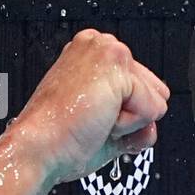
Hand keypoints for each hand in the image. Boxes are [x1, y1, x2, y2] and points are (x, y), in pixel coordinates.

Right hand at [6, 29, 169, 184]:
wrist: (38, 149)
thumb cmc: (59, 140)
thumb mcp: (107, 129)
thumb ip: (136, 124)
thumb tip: (152, 129)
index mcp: (93, 57)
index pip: (144, 90)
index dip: (126, 115)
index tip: (93, 118)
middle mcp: (100, 45)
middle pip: (156, 94)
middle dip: (132, 117)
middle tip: (94, 121)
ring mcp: (108, 50)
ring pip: (156, 101)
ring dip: (130, 121)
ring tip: (95, 120)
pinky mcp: (117, 63)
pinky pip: (153, 109)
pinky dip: (130, 125)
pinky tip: (99, 119)